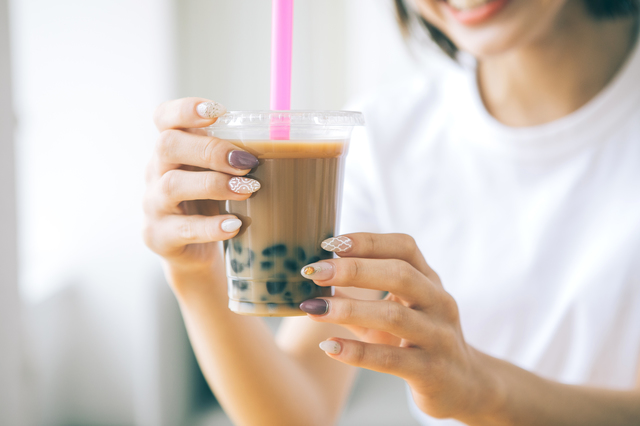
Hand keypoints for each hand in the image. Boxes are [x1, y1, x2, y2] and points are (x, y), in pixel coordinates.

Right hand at [143, 98, 260, 280]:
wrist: (192, 254)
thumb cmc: (210, 204)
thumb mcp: (218, 175)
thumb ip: (236, 156)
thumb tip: (285, 143)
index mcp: (172, 150)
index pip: (164, 117)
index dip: (185, 109)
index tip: (218, 111)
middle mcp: (156, 172)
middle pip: (168, 145)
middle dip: (210, 149)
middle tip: (246, 161)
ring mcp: (153, 205)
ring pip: (172, 185)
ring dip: (214, 184)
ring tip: (248, 189)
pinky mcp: (160, 236)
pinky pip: (183, 229)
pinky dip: (211, 226)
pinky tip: (234, 225)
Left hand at [298, 233, 501, 420]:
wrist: (463, 386)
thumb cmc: (417, 340)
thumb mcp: (396, 310)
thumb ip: (360, 296)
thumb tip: (314, 279)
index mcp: (429, 281)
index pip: (404, 247)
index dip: (366, 241)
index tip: (328, 243)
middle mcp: (438, 303)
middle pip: (400, 274)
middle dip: (353, 270)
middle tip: (313, 272)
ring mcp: (438, 337)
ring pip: (394, 316)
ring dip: (349, 309)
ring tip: (313, 309)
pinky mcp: (432, 372)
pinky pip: (391, 360)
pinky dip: (357, 353)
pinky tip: (329, 346)